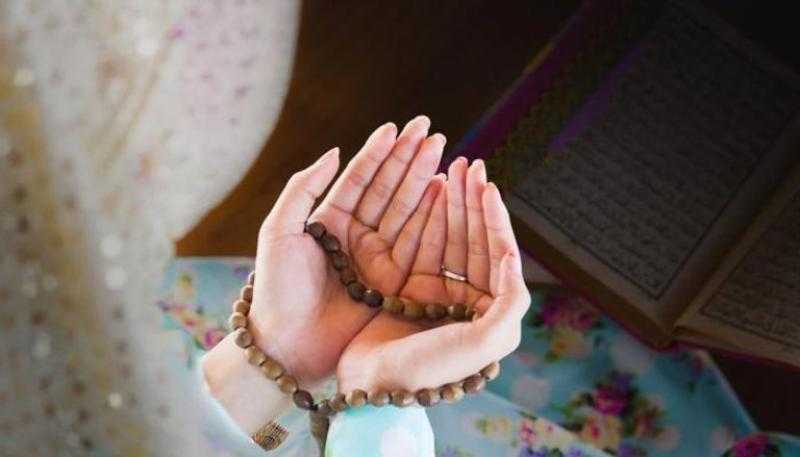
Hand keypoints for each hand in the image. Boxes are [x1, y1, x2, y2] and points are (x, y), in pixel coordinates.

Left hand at [248, 116, 446, 385]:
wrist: (287, 345)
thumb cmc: (276, 288)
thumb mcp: (278, 231)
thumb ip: (303, 188)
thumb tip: (333, 151)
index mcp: (328, 221)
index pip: (358, 178)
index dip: (378, 152)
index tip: (396, 127)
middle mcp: (356, 236)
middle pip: (388, 189)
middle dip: (408, 159)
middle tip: (430, 130)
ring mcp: (377, 258)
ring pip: (406, 210)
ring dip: (424, 180)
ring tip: (441, 151)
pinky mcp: (394, 281)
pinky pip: (417, 242)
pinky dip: (432, 216)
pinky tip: (443, 190)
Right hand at [337, 158, 530, 392]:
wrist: (373, 385)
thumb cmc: (429, 368)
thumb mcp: (483, 342)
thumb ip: (510, 302)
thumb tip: (512, 258)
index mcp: (493, 314)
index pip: (499, 254)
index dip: (494, 219)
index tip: (487, 187)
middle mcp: (470, 302)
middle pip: (476, 240)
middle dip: (473, 202)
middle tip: (469, 165)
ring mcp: (439, 293)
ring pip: (451, 237)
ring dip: (453, 203)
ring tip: (452, 168)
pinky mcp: (410, 289)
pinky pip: (423, 245)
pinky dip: (427, 218)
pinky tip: (430, 192)